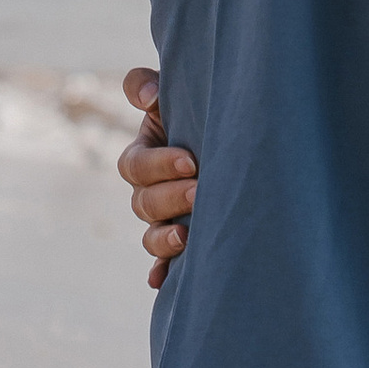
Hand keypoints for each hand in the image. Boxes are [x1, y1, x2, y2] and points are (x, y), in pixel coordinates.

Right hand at [116, 67, 194, 289]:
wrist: (233, 134)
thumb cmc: (201, 107)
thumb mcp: (174, 90)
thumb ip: (147, 85)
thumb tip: (149, 95)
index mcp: (144, 154)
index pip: (136, 165)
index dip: (158, 165)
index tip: (191, 161)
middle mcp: (149, 190)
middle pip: (143, 202)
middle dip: (170, 198)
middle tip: (200, 190)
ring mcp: (163, 218)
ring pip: (151, 235)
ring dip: (164, 238)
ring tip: (187, 236)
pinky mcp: (179, 239)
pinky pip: (163, 262)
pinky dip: (161, 271)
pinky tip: (162, 282)